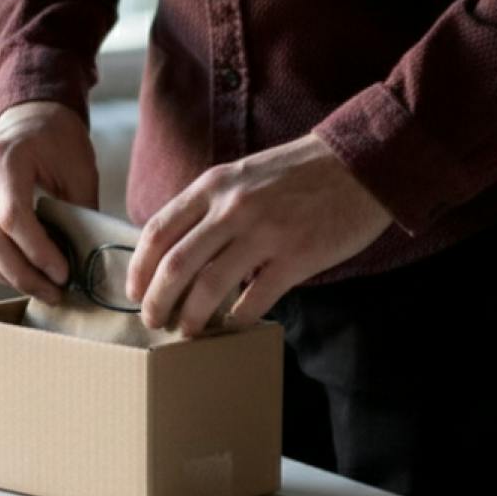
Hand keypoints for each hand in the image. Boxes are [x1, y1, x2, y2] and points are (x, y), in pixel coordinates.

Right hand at [0, 101, 99, 303]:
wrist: (29, 114)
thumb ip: (79, 210)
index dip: (38, 251)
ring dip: (9, 278)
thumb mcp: (79, 169)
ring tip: (43, 289)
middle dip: (25, 275)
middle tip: (56, 293)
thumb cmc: (59, 139)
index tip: (64, 274)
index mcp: (6, 159)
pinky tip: (24, 275)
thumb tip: (86, 261)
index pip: (13, 217)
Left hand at [126, 133, 391, 335]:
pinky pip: (254, 299)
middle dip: (157, 301)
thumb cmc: (300, 172)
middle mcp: (233, 208)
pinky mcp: (296, 257)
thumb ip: (212, 204)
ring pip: (209, 287)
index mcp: (215, 185)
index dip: (140, 268)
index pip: (159, 231)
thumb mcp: (245, 174)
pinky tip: (232, 324)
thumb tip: (181, 248)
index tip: (135, 291)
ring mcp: (265, 233)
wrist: (360, 164)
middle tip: (153, 321)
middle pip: (176, 265)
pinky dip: (236, 318)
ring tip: (187, 331)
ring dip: (192, 316)